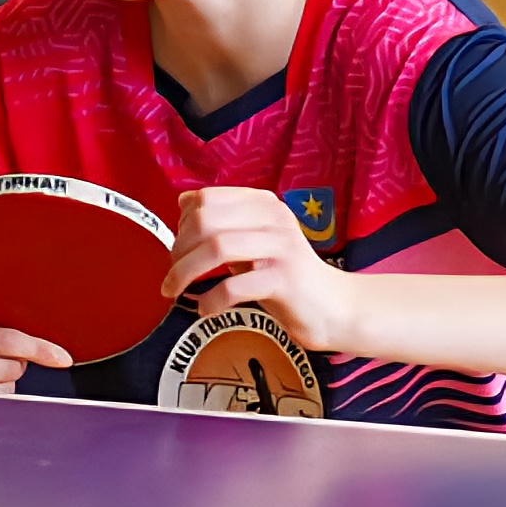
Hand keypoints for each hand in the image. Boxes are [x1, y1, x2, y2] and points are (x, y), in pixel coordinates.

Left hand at [165, 188, 357, 348]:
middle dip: (178, 250)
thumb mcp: (254, 241)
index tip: (177, 247)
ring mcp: (281, 248)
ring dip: (185, 273)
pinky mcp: (285, 280)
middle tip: (172, 274)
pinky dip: (211, 300)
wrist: (333, 307)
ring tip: (176, 291)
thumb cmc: (286, 276)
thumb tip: (183, 206)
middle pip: (205, 221)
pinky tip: (206, 309)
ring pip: (216, 248)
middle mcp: (273, 218)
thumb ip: (225, 224)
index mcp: (263, 204)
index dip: (182, 223)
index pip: (207, 198)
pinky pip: (234, 286)